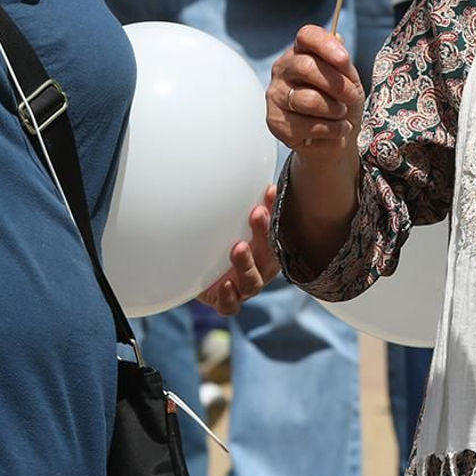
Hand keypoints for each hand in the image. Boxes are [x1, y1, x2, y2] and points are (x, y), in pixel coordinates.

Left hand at [197, 185, 278, 314]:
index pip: (277, 229)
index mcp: (268, 248)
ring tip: (238, 248)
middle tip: (256, 213)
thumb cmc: (223, 241)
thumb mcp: (231, 219)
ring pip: (252, 281)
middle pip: (268, 253)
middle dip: (263, 233)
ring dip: (246, 264)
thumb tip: (246, 170)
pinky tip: (224, 284)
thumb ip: (238, 200)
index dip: (277, 212)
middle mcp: (261, 268)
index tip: (269, 191)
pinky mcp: (226, 300)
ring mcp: (244, 286)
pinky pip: (231, 305)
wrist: (197, 275)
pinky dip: (229, 296)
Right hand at [267, 25, 363, 159]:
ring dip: (335, 110)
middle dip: (337, 85)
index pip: (307, 36)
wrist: (337, 137)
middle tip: (352, 97)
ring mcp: (276, 95)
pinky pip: (308, 125)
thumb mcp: (349, 79)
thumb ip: (342, 62)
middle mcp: (282, 70)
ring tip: (342, 114)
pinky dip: (332, 129)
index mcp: (301, 51)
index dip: (326, 45)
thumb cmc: (341, 102)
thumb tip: (337, 38)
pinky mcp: (275, 122)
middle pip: (306, 67)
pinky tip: (337, 129)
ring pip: (309, 100)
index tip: (344, 60)